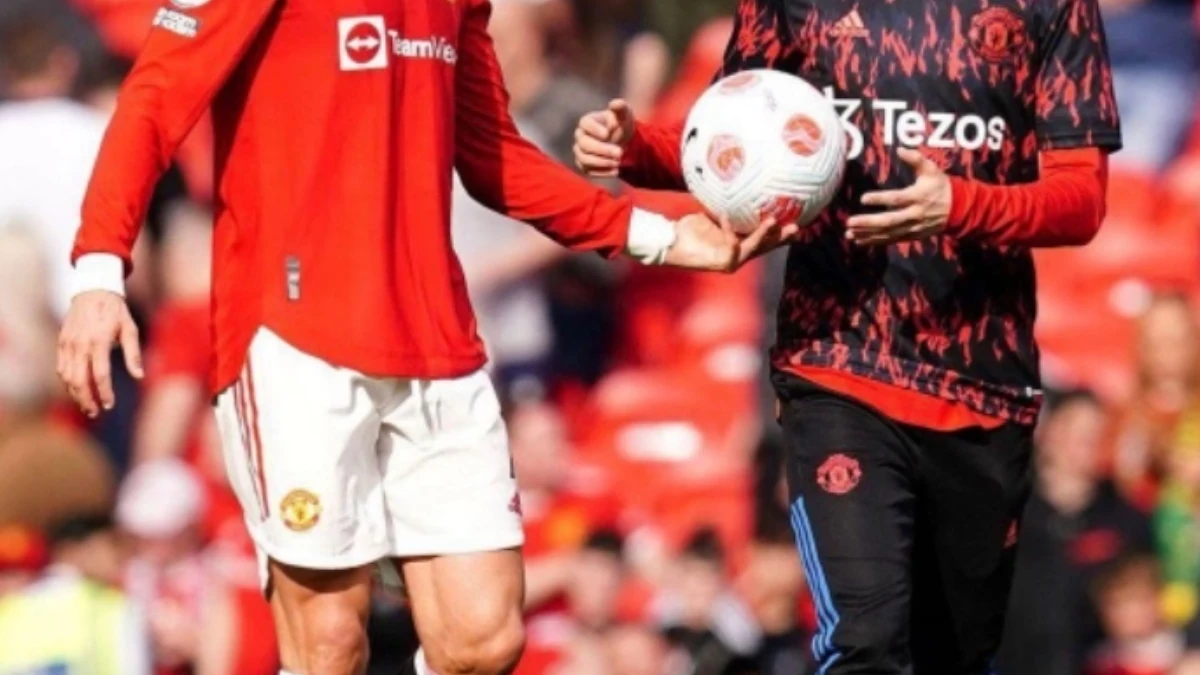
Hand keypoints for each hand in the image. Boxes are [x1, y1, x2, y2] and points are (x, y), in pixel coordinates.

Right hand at [57, 290, 142, 417]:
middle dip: (86, 400)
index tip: (110, 405)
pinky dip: (67, 382)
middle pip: (79, 380)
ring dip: (75, 394)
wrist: (92, 291)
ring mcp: (68, 344)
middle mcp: (80, 344)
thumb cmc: (116, 311)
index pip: (100, 375)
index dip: (104, 393)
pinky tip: (77, 390)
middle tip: (95, 413)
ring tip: (86, 406)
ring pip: (67, 376)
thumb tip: (140, 376)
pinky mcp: (61, 342)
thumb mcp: (130, 329)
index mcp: (99, 342)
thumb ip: (134, 354)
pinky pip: (61, 367)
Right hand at [573, 99, 635, 176]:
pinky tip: (616, 171)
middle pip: (584, 144)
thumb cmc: (621, 124)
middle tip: (620, 153)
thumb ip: (621, 107)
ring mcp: (580, 151)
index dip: (594, 129)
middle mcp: (580, 136)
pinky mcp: (584, 165)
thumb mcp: (624, 114)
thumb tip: (615, 103)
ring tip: (618, 163)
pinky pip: (588, 171)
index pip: (584, 124)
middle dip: (602, 149)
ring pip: (584, 159)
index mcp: (587, 121)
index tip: (607, 134)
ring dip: (601, 162)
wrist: (622, 141)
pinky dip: (601, 172)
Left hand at [665, 213, 799, 272]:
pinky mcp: (721, 264)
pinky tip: (726, 218)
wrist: (670, 242)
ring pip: (753, 248)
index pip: (763, 238)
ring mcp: (730, 260)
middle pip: (765, 247)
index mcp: (737, 242)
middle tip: (796, 227)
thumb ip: (723, 206)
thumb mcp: (710, 214)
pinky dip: (728, 231)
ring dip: (763, 235)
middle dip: (781, 238)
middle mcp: (737, 253)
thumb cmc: (687, 228)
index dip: (779, 232)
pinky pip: (730, 245)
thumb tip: (733, 184)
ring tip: (773, 221)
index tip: (796, 221)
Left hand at [846, 147, 951, 244]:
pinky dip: (875, 241)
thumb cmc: (940, 186)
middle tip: (850, 222)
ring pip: (888, 233)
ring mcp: (912, 227)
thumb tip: (899, 149)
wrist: (958, 209)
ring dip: (868, 234)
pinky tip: (860, 241)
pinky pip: (891, 240)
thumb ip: (916, 159)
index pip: (896, 199)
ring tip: (849, 234)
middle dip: (868, 223)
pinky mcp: (912, 235)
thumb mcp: (931, 169)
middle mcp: (914, 214)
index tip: (863, 198)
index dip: (880, 199)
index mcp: (918, 196)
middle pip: (889, 221)